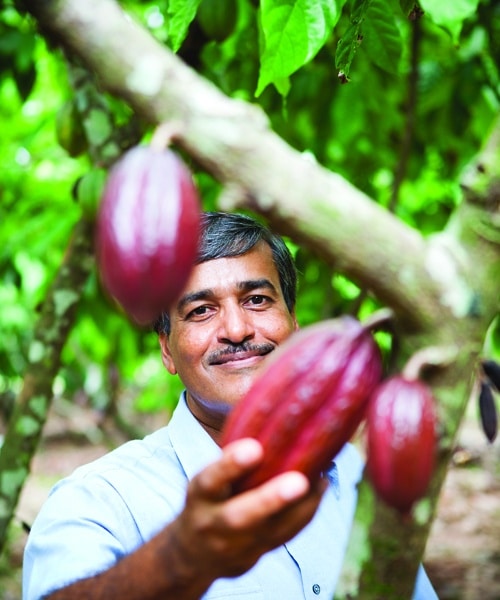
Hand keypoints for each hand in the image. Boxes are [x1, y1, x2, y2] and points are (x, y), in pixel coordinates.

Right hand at [168, 438, 326, 581]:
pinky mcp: (256, 555)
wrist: (195, 552)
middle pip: (240, 517)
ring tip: (320, 479)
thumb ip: (230, 458)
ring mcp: (235, 546)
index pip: (210, 480)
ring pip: (269, 532)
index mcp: (200, 496)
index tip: (255, 448)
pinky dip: (305, 513)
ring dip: (299, 508)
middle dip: (270, 500)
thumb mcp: (207, 477)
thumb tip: (267, 409)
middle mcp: (213, 524)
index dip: (230, 465)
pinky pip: (284, 537)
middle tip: (298, 481)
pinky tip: (320, 488)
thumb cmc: (208, 498)